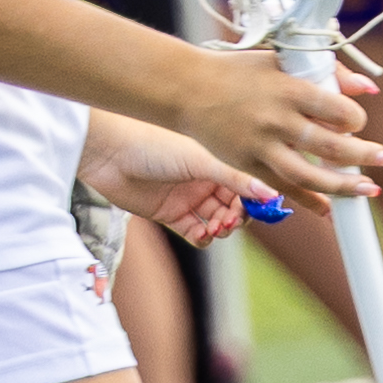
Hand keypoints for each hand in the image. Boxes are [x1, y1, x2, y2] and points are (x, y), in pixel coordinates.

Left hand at [78, 109, 269, 247]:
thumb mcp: (201, 161)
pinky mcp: (169, 214)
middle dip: (238, 217)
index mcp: (216, 159)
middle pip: (234, 206)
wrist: (110, 152)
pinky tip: (202, 234)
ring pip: (216, 221)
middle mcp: (204, 178)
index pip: (246, 185)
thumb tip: (272, 194)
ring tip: (216, 227)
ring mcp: (187, 197)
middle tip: (233, 221)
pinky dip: (202, 237)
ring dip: (222, 229)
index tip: (263, 209)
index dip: (255, 199)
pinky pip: (194, 232)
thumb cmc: (155, 144)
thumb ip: (236, 179)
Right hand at [167, 41, 382, 210]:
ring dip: (344, 186)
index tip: (358, 122)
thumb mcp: (281, 61)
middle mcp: (276, 120)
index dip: (355, 119)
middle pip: (329, 146)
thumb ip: (328, 73)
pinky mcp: (248, 167)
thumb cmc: (238, 71)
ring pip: (310, 176)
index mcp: (287, 88)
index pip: (335, 109)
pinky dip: (309, 202)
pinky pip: (284, 190)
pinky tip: (330, 210)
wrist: (186, 90)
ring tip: (369, 189)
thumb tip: (369, 90)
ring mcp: (261, 147)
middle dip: (363, 155)